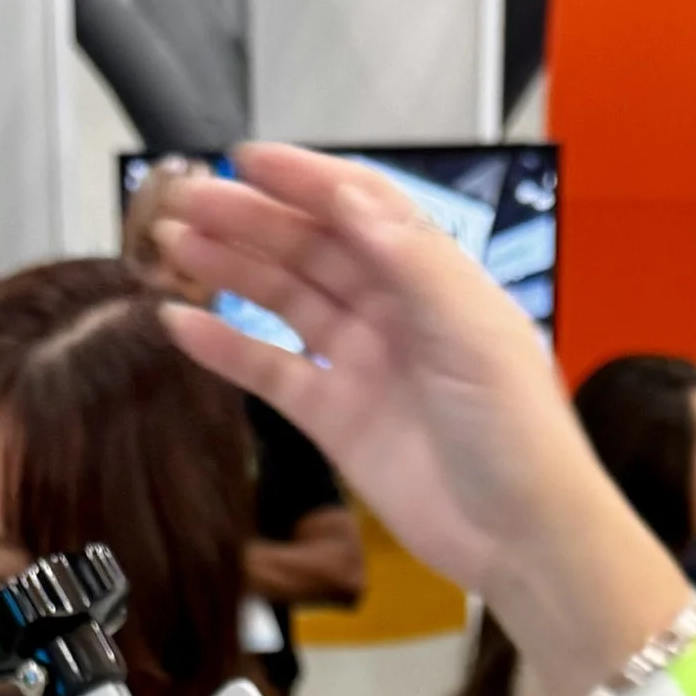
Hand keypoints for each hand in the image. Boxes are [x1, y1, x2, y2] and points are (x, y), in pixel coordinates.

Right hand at [159, 147, 628, 622]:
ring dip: (233, 269)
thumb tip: (348, 193)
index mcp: (434, 278)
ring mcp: (363, 364)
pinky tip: (182, 324)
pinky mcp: (337, 420)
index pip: (361, 208)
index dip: (305, 180)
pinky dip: (228, 349)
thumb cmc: (515, 429)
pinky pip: (273, 373)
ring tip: (175, 244)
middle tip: (187, 199)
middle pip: (312, 248)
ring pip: (286, 300)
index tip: (247, 159)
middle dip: (252, 220)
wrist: (520, 536)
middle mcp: (395, 310)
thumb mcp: (472, 331)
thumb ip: (411, 260)